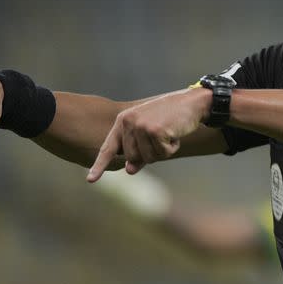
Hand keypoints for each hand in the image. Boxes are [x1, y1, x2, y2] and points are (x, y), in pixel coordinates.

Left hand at [87, 88, 210, 181]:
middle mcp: (128, 122)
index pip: (109, 147)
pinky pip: (162, 154)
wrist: (191, 103)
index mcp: (123, 121)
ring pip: (147, 158)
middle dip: (149, 153)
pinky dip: (172, 148)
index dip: (100, 165)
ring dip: (162, 151)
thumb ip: (137, 152)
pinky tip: (175, 133)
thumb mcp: (150, 134)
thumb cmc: (170, 119)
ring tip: (169, 133)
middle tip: (161, 136)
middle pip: (132, 158)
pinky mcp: (155, 131)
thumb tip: (129, 171)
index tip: (90, 180)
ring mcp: (140, 126)